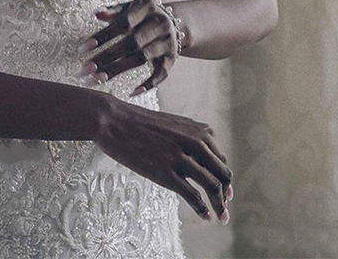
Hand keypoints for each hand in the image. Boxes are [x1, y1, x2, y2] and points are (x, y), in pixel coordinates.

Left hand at [76, 0, 177, 95]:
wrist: (175, 21)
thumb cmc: (141, 15)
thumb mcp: (128, 7)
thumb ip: (113, 11)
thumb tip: (96, 13)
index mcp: (145, 7)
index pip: (122, 23)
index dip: (103, 36)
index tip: (82, 49)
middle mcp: (158, 24)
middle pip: (130, 43)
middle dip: (106, 57)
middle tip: (85, 70)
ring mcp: (167, 42)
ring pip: (141, 59)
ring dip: (117, 70)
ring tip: (97, 79)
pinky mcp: (172, 58)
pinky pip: (162, 74)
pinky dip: (148, 84)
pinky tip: (131, 92)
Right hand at [96, 96, 232, 222]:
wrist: (112, 119)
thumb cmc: (136, 121)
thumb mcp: (170, 123)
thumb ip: (189, 136)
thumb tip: (201, 156)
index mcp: (197, 131)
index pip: (220, 159)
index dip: (223, 178)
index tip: (224, 191)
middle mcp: (194, 143)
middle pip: (222, 174)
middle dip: (226, 193)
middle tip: (224, 207)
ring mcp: (180, 158)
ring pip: (212, 186)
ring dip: (220, 205)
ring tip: (221, 217)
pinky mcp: (167, 173)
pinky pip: (194, 196)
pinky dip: (203, 209)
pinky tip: (205, 216)